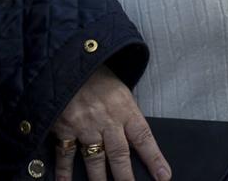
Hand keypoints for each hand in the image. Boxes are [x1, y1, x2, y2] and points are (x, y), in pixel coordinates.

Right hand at [52, 65, 169, 180]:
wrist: (68, 58)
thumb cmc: (97, 75)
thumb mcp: (120, 90)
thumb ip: (127, 115)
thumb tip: (137, 140)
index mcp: (124, 108)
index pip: (144, 137)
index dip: (154, 158)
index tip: (164, 177)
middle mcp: (106, 120)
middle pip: (120, 155)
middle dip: (127, 178)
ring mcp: (84, 125)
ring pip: (95, 160)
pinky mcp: (64, 128)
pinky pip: (65, 155)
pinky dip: (64, 173)